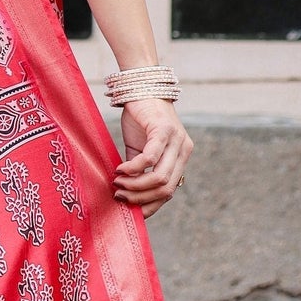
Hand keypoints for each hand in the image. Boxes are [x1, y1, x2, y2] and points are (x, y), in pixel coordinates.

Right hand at [113, 97, 191, 216]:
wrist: (141, 89)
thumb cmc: (140, 120)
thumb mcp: (139, 150)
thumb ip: (138, 171)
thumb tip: (125, 196)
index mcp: (180, 159)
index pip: (169, 192)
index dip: (150, 206)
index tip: (130, 211)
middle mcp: (184, 152)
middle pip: (165, 189)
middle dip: (140, 198)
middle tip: (119, 196)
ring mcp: (177, 141)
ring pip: (160, 177)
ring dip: (135, 185)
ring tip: (117, 182)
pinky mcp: (164, 130)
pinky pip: (151, 158)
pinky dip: (134, 168)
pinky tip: (119, 169)